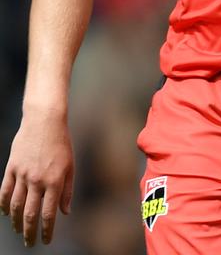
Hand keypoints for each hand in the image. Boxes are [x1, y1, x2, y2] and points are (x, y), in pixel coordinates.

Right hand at [0, 112, 74, 246]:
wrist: (45, 121)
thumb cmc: (61, 144)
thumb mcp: (70, 166)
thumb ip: (67, 190)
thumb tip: (65, 212)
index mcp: (54, 181)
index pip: (48, 213)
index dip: (47, 230)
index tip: (46, 241)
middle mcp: (37, 180)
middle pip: (30, 213)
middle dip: (29, 231)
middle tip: (29, 243)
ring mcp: (22, 174)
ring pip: (16, 205)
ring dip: (16, 221)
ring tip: (18, 230)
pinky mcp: (12, 168)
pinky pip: (5, 191)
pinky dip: (4, 204)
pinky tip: (7, 213)